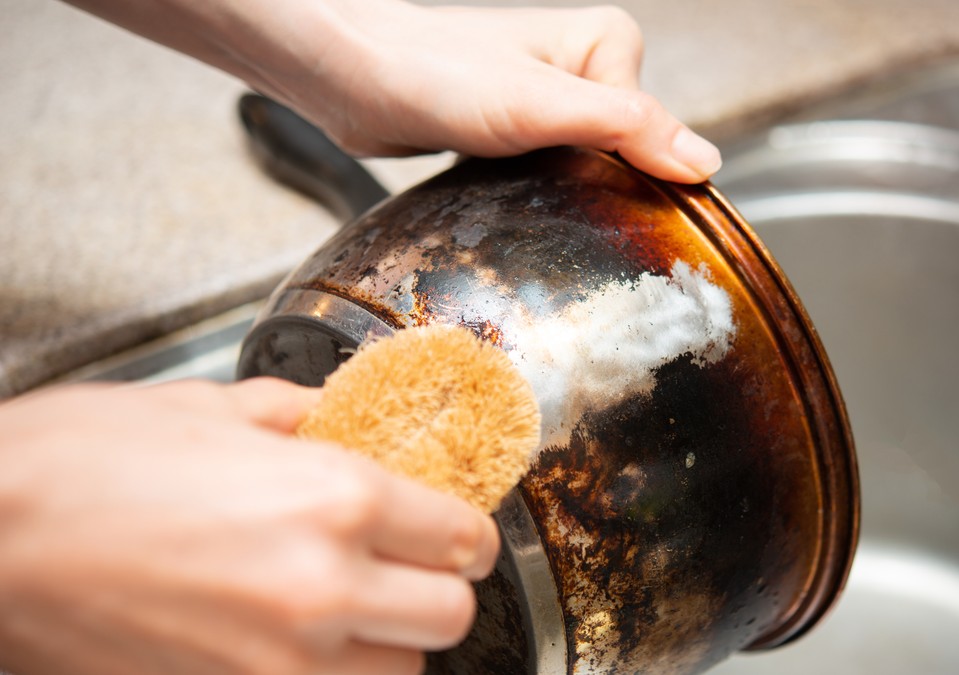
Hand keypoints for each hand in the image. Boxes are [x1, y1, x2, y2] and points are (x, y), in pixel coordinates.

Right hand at [0, 378, 499, 674]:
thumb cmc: (75, 465)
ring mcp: (278, 668)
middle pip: (449, 615)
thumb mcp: (207, 408)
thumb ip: (304, 415)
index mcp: (333, 499)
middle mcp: (322, 590)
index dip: (465, 533)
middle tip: (403, 568)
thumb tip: (352, 418)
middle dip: (435, 589)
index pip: (463, 536)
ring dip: (384, 645)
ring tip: (342, 614)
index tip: (452, 532)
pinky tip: (294, 649)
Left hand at [64, 0, 720, 182]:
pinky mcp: (519, 131)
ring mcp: (551, 101)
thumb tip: (703, 162)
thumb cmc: (434, 75)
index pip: (658, 133)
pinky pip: (555, 175)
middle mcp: (584, 69)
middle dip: (596, 188)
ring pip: (591, 170)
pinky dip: (543, 196)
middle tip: (546, 193)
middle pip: (627, 156)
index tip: (591, 193)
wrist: (352, 80)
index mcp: (608, 45)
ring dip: (567, 196)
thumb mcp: (543, 107)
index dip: (633, 175)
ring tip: (525, 194)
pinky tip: (518, 201)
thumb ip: (628, 129)